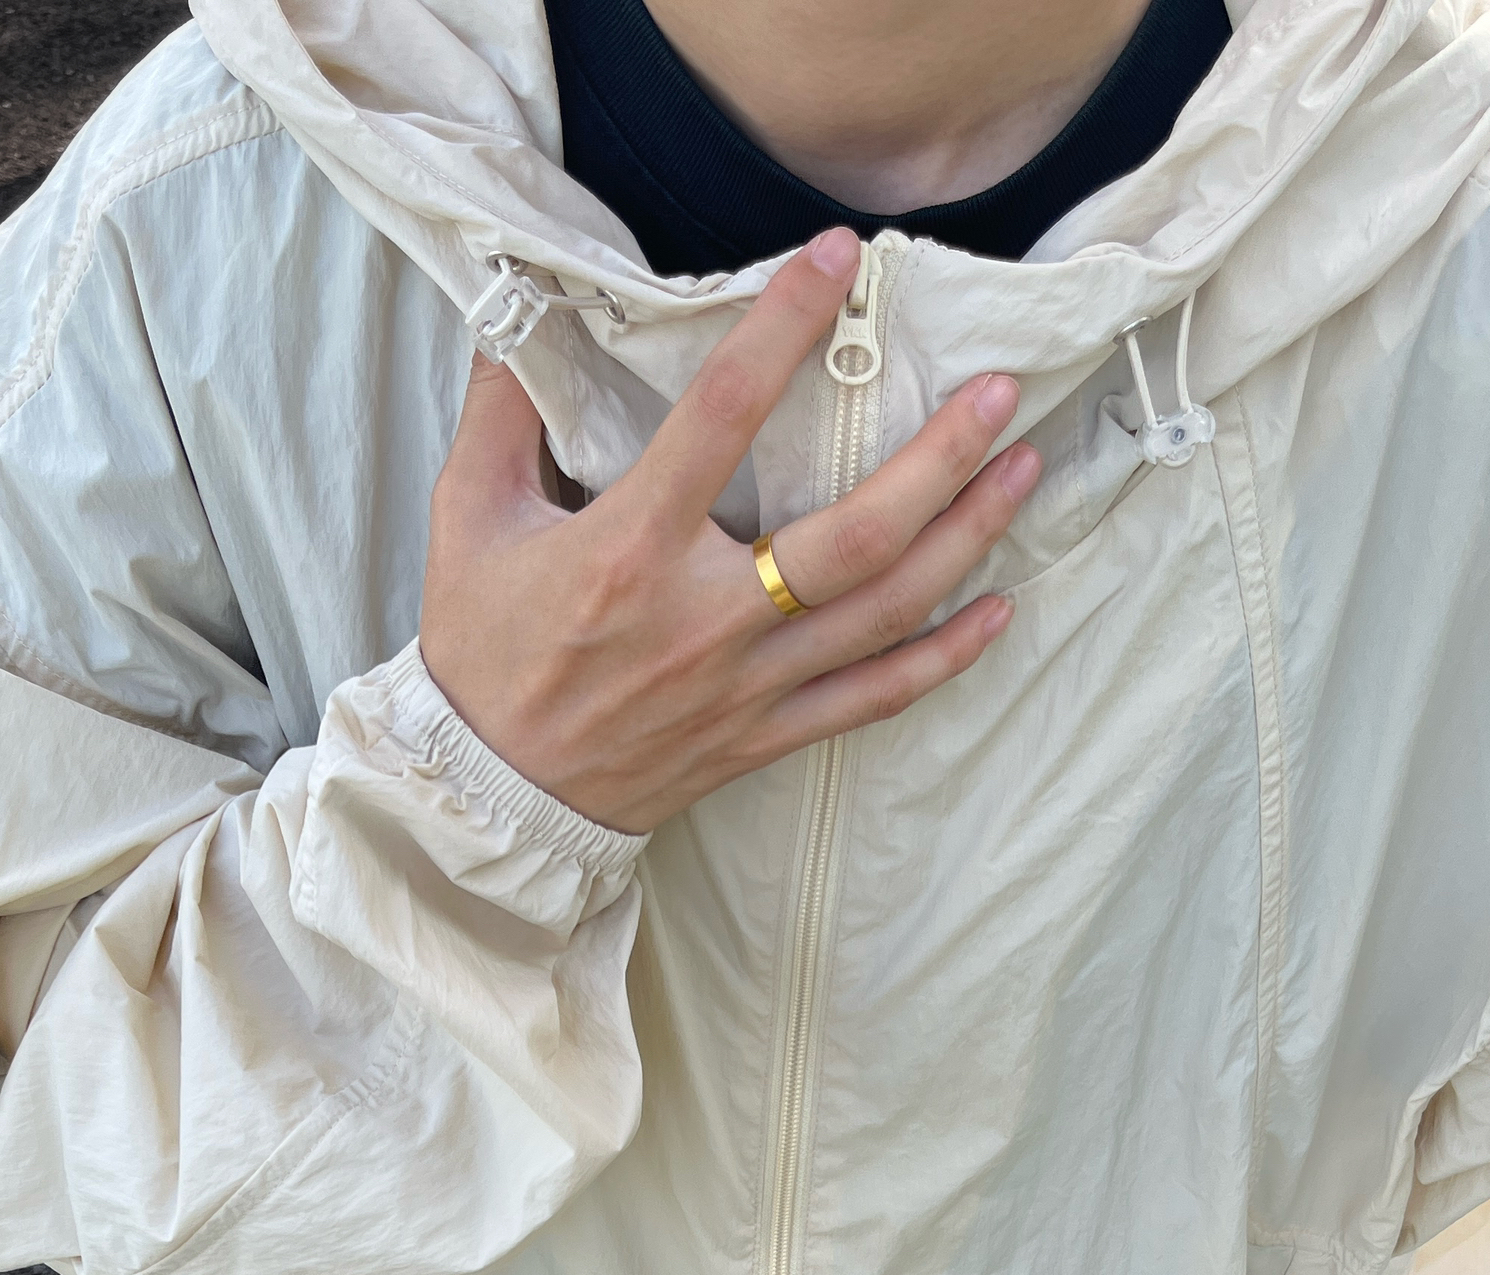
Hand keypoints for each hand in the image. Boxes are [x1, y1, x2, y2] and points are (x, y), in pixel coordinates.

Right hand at [419, 227, 1039, 832]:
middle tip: (999, 393)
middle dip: (938, 460)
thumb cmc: (481, 655)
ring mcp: (744, 684)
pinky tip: (995, 610)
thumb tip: (522, 320)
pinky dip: (942, 658)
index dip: (784, 327)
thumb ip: (502, 414)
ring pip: (882, 611)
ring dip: (963, 540)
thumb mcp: (469, 520)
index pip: (722, 415)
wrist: (490, 797)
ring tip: (1020, 472)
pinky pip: (872, 698)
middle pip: (853, 535)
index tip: (837, 262)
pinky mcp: (763, 736)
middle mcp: (705, 618)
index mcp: (630, 548)